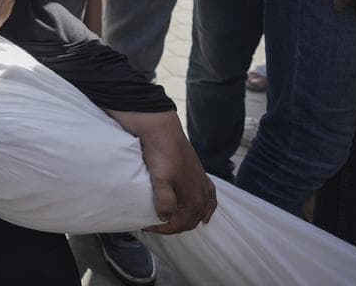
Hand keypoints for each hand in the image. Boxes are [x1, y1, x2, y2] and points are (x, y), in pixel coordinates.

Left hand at [107, 110, 215, 234]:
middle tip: (155, 224)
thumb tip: (165, 217)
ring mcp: (200, 180)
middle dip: (175, 225)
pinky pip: (209, 194)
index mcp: (193, 195)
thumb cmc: (160, 151)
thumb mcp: (159, 177)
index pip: (181, 223)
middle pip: (192, 219)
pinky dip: (207, 206)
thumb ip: (164, 199)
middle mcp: (201, 190)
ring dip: (190, 218)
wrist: (160, 126)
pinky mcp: (197, 171)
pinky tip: (204, 211)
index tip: (147, 225)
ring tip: (176, 222)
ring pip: (202, 209)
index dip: (164, 229)